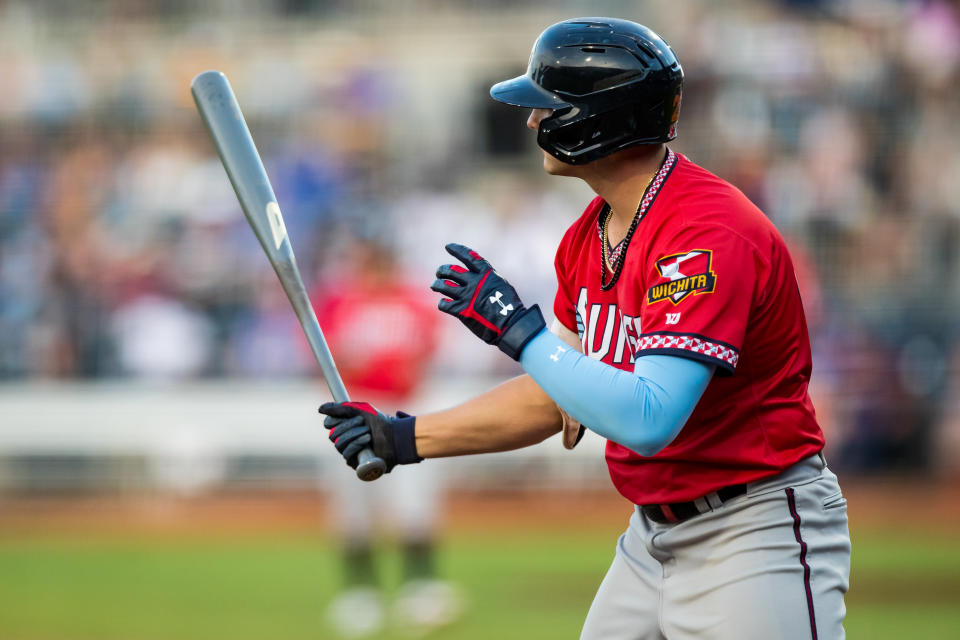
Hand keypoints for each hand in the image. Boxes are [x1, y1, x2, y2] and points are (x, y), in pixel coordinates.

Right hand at [319, 401, 420, 471]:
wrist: (397, 436)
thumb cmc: (381, 422)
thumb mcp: (361, 410)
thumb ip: (341, 408)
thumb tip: (319, 409)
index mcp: (345, 428)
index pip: (329, 425)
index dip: (333, 420)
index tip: (341, 415)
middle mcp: (345, 441)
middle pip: (333, 435)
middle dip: (348, 426)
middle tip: (362, 421)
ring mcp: (350, 453)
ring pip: (339, 444)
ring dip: (353, 435)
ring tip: (368, 431)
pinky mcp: (356, 464)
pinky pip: (347, 455)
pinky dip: (356, 445)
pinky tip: (367, 440)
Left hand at [431, 243, 545, 359]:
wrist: (510, 323)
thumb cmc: (509, 306)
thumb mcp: (501, 285)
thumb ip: (486, 278)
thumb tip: (475, 275)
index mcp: (486, 274)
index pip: (468, 256)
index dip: (457, 250)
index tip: (448, 246)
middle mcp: (474, 282)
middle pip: (450, 270)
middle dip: (442, 270)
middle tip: (440, 273)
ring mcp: (466, 296)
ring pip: (442, 285)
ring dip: (437, 284)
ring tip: (436, 285)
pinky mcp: (461, 311)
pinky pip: (444, 304)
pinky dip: (443, 303)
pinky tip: (444, 303)